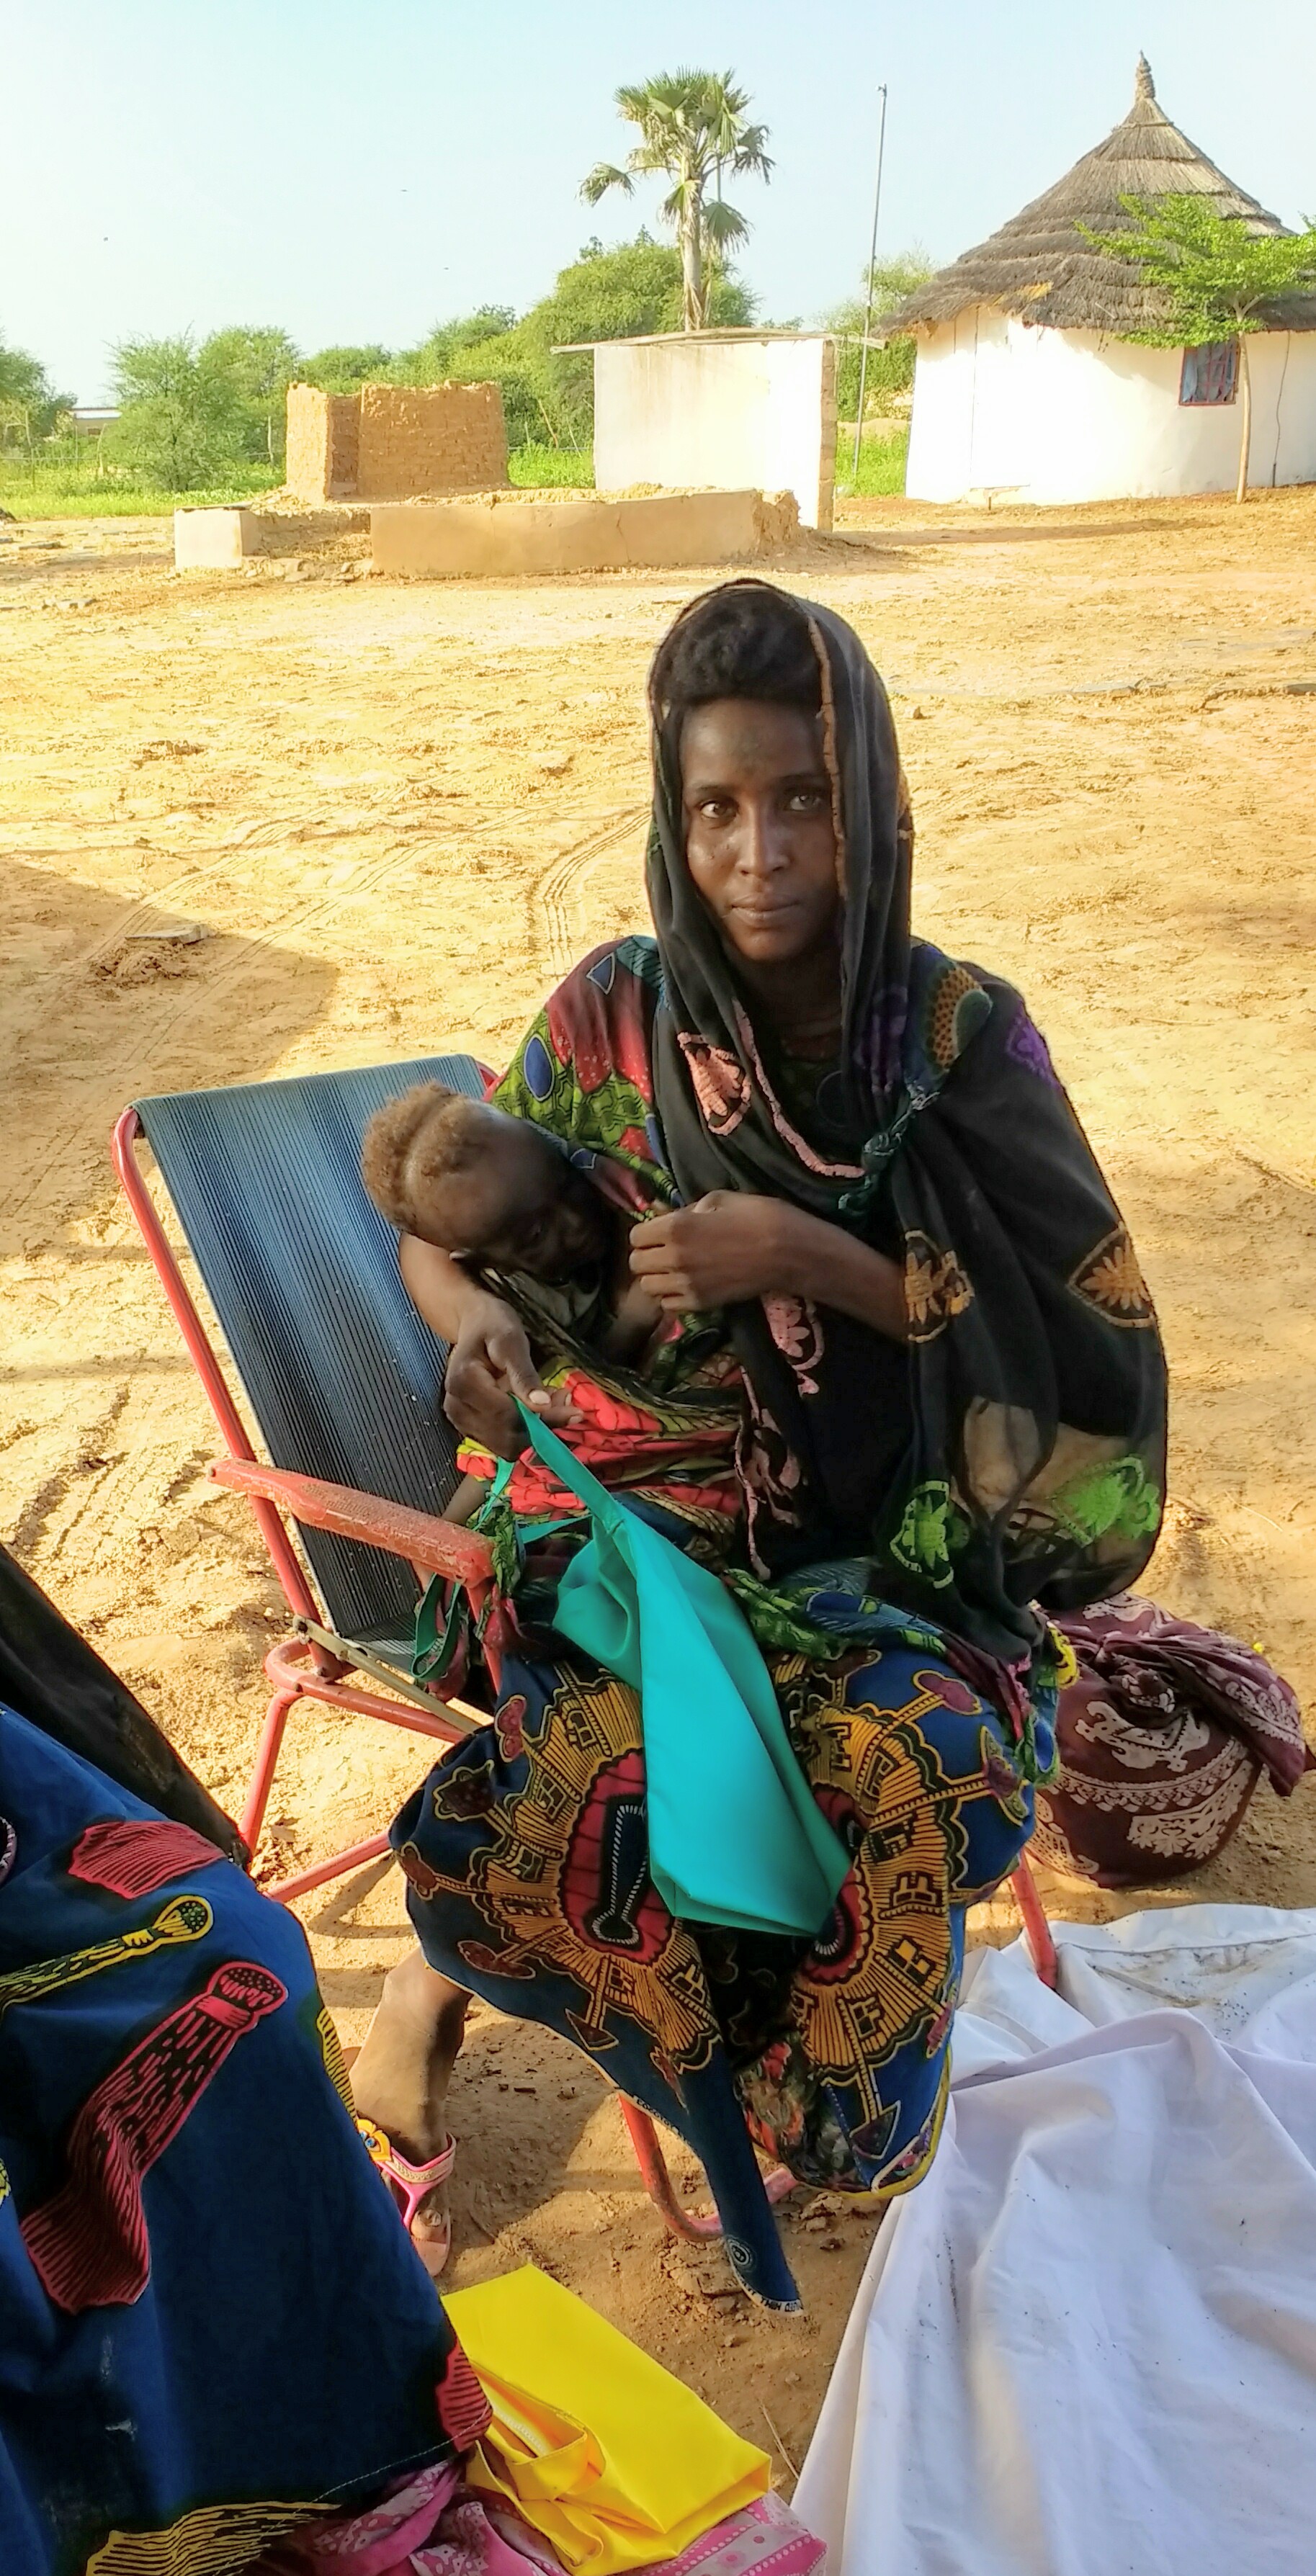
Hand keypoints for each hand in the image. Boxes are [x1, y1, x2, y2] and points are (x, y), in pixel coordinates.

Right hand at [441, 1294, 577, 1456]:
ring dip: (535, 1431)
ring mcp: (460, 1420)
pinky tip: (538, 1408)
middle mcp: (457, 1407)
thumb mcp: (512, 1341)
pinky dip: (524, 1431)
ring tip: (555, 1403)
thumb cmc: (493, 1326)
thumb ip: (524, 1375)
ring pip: (506, 1444)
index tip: (574, 1412)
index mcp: (464, 1383)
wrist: (473, 1324)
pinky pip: (501, 1440)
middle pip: (506, 1436)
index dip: (543, 1420)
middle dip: (542, 1427)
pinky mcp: (468, 1426)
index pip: (507, 1416)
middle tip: (567, 1403)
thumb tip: (542, 1406)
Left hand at [628, 1193, 804, 1311]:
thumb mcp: (718, 1199)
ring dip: (656, 1277)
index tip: (658, 1231)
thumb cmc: (757, 1215)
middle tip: (663, 1251)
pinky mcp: (700, 1304)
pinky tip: (686, 1285)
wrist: (787, 1251)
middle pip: (636, 1263)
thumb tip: (665, 1215)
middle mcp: (673, 1258)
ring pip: (648, 1287)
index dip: (646, 1232)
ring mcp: (686, 1285)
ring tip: (673, 1270)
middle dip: (646, 1255)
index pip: (635, 1236)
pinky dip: (671, 1295)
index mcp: (675, 1227)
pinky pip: (668, 1305)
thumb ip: (685, 1209)